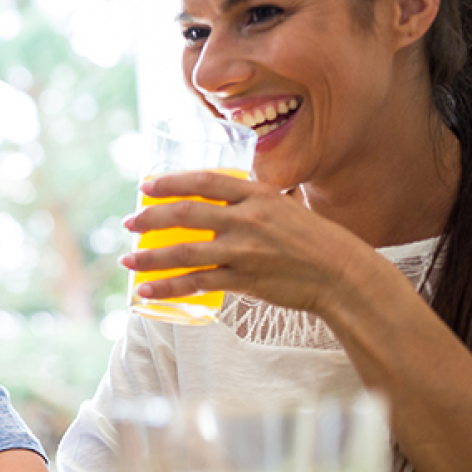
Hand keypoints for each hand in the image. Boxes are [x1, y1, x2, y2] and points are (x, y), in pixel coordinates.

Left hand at [121, 170, 381, 318]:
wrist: (343, 275)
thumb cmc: (315, 241)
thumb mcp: (286, 207)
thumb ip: (253, 203)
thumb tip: (220, 200)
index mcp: (259, 195)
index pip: (205, 181)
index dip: (171, 182)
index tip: (145, 187)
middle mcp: (249, 219)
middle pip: (187, 214)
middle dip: (150, 218)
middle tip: (128, 223)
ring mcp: (245, 250)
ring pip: (185, 250)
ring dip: (150, 256)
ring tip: (127, 260)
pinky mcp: (245, 279)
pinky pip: (197, 282)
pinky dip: (168, 287)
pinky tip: (147, 290)